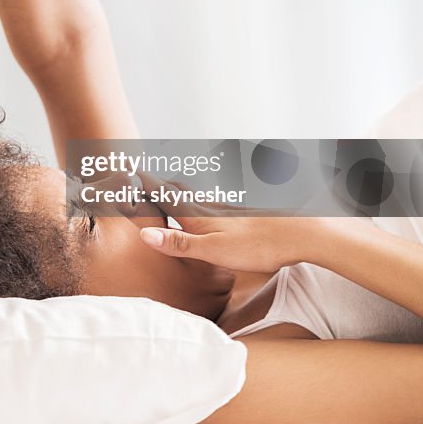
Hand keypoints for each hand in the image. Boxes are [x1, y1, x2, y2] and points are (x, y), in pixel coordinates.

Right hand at [138, 186, 325, 272]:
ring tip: (162, 191)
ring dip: (174, 192)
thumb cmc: (258, 245)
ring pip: (193, 195)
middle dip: (156, 184)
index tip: (121, 172)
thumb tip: (144, 234)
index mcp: (197, 214)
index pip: (162, 194)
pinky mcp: (240, 214)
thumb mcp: (214, 251)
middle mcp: (209, 206)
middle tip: (137, 179)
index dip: (142, 183)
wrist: (301, 233)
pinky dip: (194, 202)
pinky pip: (208, 204)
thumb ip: (179, 243)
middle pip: (176, 190)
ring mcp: (226, 209)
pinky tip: (203, 209)